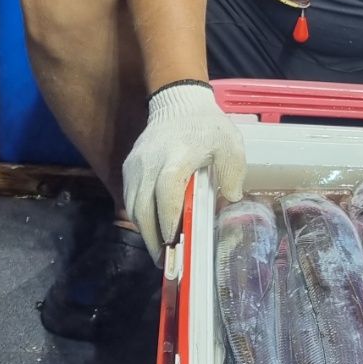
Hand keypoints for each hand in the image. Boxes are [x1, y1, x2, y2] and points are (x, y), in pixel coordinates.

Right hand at [122, 81, 245, 257]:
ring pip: (133, 206)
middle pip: (143, 208)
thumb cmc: (208, 127)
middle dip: (154, 238)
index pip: (167, 194)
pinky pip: (130, 198)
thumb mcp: (230, 145)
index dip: (169, 221)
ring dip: (145, 231)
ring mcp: (136, 166)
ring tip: (161, 251)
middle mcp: (149, 164)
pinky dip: (140, 217)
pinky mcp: (129, 167)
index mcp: (176, 158)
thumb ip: (233, 172)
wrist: (178, 102)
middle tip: (167, 261)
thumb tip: (230, 199)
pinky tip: (154, 229)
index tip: (176, 243)